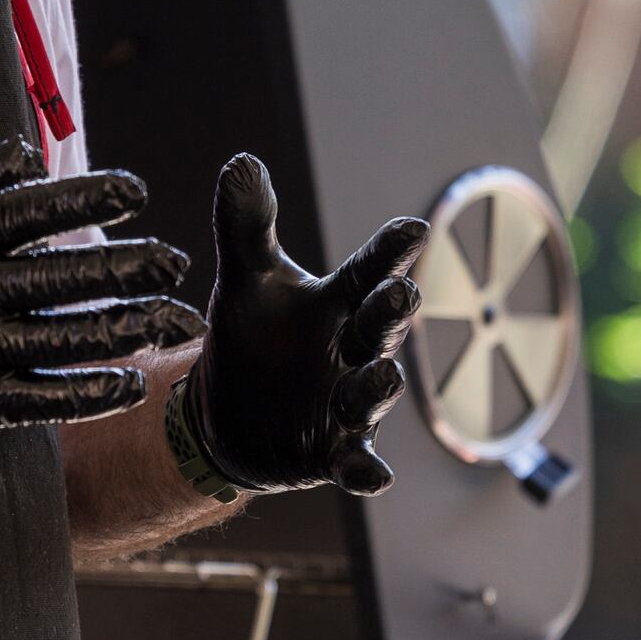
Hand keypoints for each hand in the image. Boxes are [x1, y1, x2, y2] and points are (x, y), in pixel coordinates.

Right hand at [0, 138, 204, 466]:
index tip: (137, 192)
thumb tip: (28, 153)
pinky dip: (91, 391)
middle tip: (177, 261)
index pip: (37, 209)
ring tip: (177, 322)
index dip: (92, 197)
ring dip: (131, 329)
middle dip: (132, 267)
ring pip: (69, 337)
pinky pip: (44, 398)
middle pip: (70, 275)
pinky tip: (130, 381)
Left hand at [170, 153, 426, 496]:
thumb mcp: (244, 281)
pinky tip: (375, 478)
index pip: (370, 270)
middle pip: (381, 327)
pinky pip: (358, 464)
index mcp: (340, 303)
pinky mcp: (334, 453)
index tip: (414, 228)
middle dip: (392, 312)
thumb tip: (241, 161)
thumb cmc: (253, 337)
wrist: (226, 415)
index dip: (391, 251)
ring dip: (378, 386)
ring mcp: (350, 405)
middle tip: (401, 293)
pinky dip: (367, 472)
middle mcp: (356, 350)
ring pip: (372, 393)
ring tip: (381, 376)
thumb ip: (247, 226)